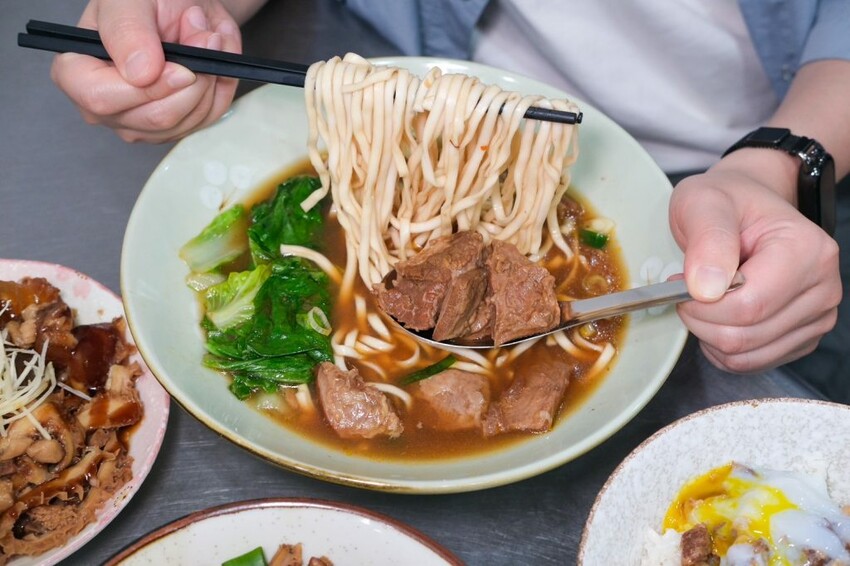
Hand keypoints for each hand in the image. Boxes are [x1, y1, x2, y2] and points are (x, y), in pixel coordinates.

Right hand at [50, 0, 241, 142]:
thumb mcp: (127, 0)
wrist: (178, 7)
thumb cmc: (143, 1)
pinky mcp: (177, 127)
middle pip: (156, 116)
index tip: (181, 65)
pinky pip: (210, 115)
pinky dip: (220, 83)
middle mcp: (108, 108)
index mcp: (77, 75)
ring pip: (188, 118)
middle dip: (191, 74)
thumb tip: (139, 74)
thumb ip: (127, 31)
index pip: (101, 100)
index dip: (148, 86)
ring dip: (210, 73)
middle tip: (200, 33)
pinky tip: (209, 58)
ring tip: (201, 36)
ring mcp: (144, 124)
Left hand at [669, 149, 840, 372]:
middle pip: (746, 336)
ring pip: (747, 356)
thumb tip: (706, 289)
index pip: (748, 306)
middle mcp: (823, 287)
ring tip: (704, 299)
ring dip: (709, 335)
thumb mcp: (704, 202)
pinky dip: (723, 348)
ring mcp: (817, 316)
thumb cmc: (727, 201)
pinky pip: (753, 363)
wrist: (747, 206)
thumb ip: (707, 240)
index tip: (679, 281)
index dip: (701, 306)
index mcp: (807, 251)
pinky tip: (717, 317)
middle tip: (687, 289)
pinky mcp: (802, 336)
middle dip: (700, 320)